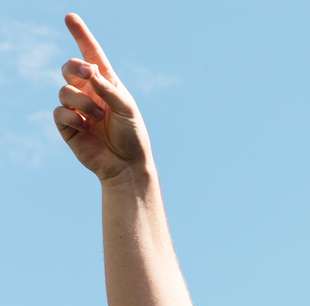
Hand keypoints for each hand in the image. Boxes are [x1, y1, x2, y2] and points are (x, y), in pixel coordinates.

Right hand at [53, 14, 149, 181]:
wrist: (126, 165)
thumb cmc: (132, 136)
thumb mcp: (127, 109)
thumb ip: (109, 89)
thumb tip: (90, 72)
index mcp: (107, 84)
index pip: (92, 55)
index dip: (81, 35)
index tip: (70, 17)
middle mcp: (90, 92)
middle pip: (70, 67)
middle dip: (76, 68)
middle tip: (89, 75)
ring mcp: (77, 108)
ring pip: (65, 90)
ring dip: (83, 102)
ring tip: (98, 118)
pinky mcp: (67, 124)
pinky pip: (59, 111)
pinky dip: (72, 117)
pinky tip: (85, 126)